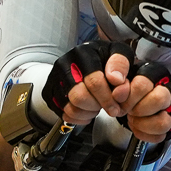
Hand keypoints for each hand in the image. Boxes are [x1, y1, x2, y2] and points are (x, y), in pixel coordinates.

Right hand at [41, 42, 170, 142]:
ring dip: (88, 113)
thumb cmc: (104, 58)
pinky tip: (87, 111)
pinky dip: (78, 118)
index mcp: (83, 52)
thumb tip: (116, 79)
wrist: (84, 59)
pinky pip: (62, 113)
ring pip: (70, 107)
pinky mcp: (49, 92)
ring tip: (96, 107)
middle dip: (96, 106)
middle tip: (106, 106)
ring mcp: (54, 78)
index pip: (94, 81)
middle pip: (79, 97)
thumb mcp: (119, 53)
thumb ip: (122, 63)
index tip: (116, 107)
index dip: (107, 99)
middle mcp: (65, 64)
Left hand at [122, 59, 170, 145]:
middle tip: (129, 110)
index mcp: (155, 73)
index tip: (118, 99)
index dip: (127, 97)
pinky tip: (138, 126)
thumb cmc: (128, 84)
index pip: (142, 85)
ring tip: (133, 119)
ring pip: (163, 122)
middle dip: (138, 110)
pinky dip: (144, 134)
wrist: (134, 97)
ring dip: (142, 124)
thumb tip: (115, 79)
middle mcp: (169, 89)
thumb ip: (116, 68)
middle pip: (159, 100)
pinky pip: (161, 136)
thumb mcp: (120, 72)